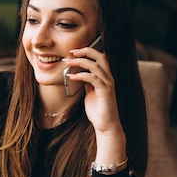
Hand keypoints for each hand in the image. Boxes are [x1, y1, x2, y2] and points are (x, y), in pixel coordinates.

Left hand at [64, 46, 126, 162]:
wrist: (105, 125)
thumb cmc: (98, 110)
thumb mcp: (90, 93)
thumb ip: (88, 83)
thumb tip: (79, 75)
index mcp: (105, 77)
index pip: (99, 58)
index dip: (87, 52)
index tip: (73, 51)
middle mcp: (109, 78)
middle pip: (101, 57)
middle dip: (86, 51)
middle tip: (71, 52)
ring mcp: (108, 84)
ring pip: (96, 66)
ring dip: (80, 62)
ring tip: (68, 63)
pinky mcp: (106, 92)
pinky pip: (93, 79)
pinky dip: (81, 75)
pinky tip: (72, 76)